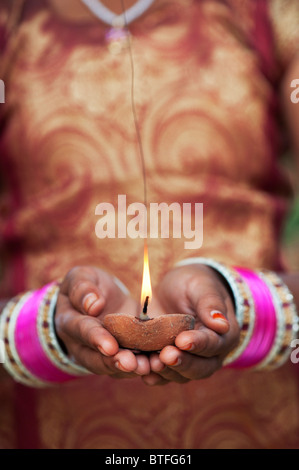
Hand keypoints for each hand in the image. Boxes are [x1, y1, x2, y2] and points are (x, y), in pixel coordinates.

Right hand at [55, 266, 149, 378]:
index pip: (81, 331)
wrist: (97, 299)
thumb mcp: (81, 277)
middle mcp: (80, 344)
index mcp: (69, 322)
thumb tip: (93, 305)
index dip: (95, 338)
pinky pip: (125, 368)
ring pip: (110, 367)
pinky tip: (155, 365)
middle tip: (130, 363)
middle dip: (113, 362)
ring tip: (146, 367)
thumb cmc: (87, 285)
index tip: (110, 346)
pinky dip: (140, 367)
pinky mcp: (116, 357)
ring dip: (128, 369)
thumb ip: (82, 288)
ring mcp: (97, 355)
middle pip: (94, 358)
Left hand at [143, 264, 239, 385]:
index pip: (213, 344)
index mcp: (224, 335)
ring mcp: (190, 362)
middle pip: (200, 367)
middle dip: (182, 362)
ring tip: (152, 363)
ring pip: (182, 376)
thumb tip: (222, 324)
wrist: (177, 289)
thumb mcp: (201, 286)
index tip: (182, 340)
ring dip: (166, 372)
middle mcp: (210, 355)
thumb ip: (210, 303)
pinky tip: (142, 370)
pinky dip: (154, 375)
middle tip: (165, 355)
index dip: (198, 343)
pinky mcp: (170, 364)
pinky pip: (164, 376)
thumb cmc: (194, 284)